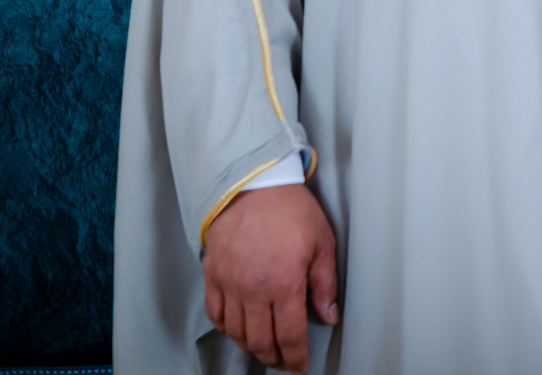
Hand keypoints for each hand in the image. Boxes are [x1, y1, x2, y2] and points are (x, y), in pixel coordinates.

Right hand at [202, 183, 339, 371]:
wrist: (254, 185)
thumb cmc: (291, 209)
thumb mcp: (322, 243)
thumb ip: (325, 284)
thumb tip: (329, 315)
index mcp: (283, 283)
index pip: (289, 336)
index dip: (296, 358)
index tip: (300, 367)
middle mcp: (252, 290)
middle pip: (259, 341)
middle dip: (274, 358)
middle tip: (284, 362)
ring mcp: (229, 284)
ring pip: (235, 332)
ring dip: (251, 346)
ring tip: (265, 348)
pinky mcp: (212, 275)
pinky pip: (215, 314)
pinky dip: (226, 328)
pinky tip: (238, 329)